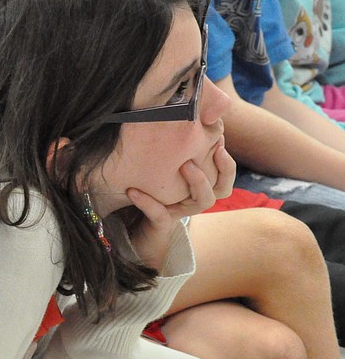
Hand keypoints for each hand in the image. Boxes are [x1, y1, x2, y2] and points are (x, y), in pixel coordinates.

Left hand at [126, 144, 234, 270]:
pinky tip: (133, 190)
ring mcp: (179, 214)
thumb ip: (170, 155)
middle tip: (213, 149)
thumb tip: (175, 125)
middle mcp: (194, 202)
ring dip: (198, 181)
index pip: (225, 176)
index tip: (220, 139)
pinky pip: (159, 214)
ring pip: (203, 201)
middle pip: (222, 189)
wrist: (132, 233)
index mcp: (198, 188)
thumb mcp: (159, 174)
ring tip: (184, 165)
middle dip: (222, 169)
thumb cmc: (147, 197)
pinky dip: (146, 201)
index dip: (226, 161)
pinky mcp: (161, 226)